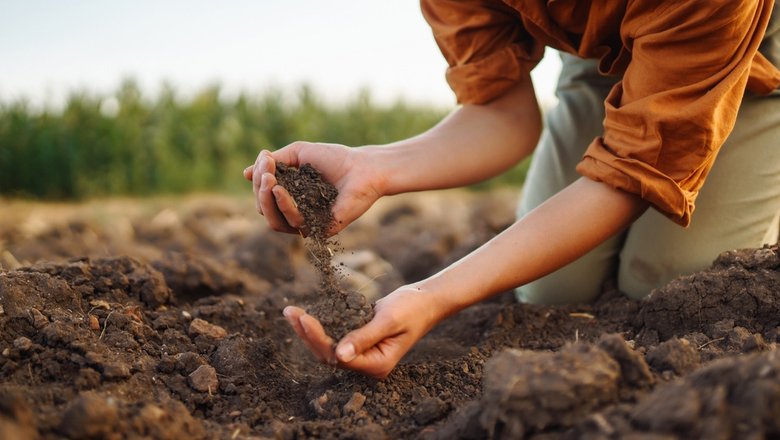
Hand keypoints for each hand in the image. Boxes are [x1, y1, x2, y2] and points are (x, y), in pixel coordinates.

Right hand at [243, 142, 383, 235]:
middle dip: (260, 190)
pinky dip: (284, 206)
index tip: (265, 160)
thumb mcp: (298, 153)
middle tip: (266, 172)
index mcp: (290, 196)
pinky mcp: (319, 230)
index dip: (259, 180)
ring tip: (270, 180)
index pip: (264, 196)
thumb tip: (245, 173)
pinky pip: (294, 223)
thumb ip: (273, 163)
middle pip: (264, 210)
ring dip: (267, 200)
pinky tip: (281, 190)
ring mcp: (307, 223)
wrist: (363, 167)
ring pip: (274, 222)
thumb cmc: (334, 158)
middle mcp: (296, 212)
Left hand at [282, 285, 444, 378]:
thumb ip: (364, 337)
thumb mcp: (388, 320)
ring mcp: (364, 354)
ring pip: (328, 347)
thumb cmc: (412, 308)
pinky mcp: (360, 342)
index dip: (318, 339)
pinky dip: (321, 325)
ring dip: (309, 330)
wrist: (426, 299)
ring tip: (291, 313)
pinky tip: (305, 315)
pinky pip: (335, 337)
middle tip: (290, 312)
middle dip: (307, 334)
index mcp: (377, 365)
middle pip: (329, 354)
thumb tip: (339, 354)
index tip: (303, 318)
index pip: (339, 356)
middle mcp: (368, 364)